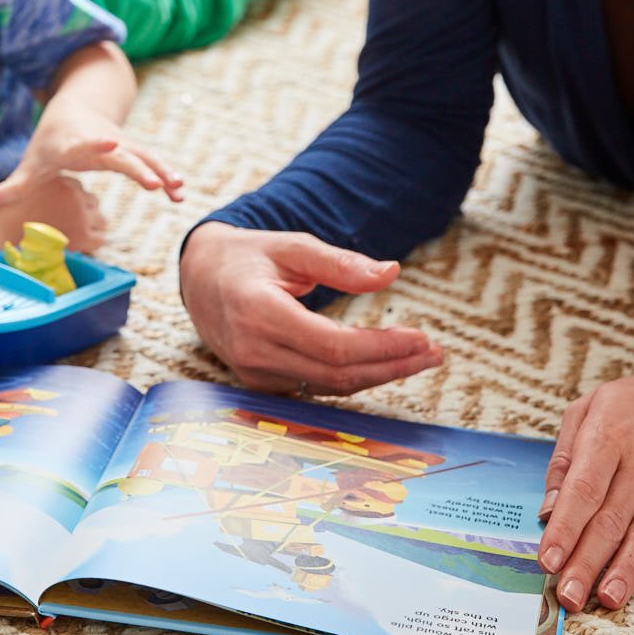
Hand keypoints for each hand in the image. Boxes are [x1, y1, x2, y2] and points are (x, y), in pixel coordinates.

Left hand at [0, 98, 182, 207]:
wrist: (76, 108)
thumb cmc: (50, 141)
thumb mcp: (31, 162)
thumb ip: (13, 185)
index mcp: (73, 143)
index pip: (84, 144)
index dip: (96, 145)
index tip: (110, 144)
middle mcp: (101, 140)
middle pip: (121, 154)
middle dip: (136, 167)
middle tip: (153, 184)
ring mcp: (120, 144)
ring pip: (143, 157)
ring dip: (161, 171)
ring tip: (177, 190)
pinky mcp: (132, 150)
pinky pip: (152, 162)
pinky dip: (165, 176)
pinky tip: (178, 195)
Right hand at [0, 173, 105, 251]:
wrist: (3, 234)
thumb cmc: (14, 215)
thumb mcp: (33, 189)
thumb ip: (55, 190)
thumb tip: (75, 198)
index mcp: (62, 181)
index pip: (80, 189)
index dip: (73, 202)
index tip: (60, 211)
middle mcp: (74, 195)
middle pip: (94, 202)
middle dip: (86, 213)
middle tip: (68, 224)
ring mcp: (79, 215)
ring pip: (101, 220)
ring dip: (91, 228)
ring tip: (73, 234)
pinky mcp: (82, 234)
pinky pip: (99, 239)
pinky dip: (91, 244)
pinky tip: (78, 245)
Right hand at [178, 222, 442, 393]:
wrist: (200, 279)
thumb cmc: (250, 257)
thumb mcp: (293, 246)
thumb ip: (341, 263)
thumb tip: (391, 273)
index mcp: (259, 311)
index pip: (333, 346)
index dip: (382, 348)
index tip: (422, 338)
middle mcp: (253, 350)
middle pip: (337, 374)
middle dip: (391, 366)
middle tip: (433, 352)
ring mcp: (253, 373)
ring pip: (329, 387)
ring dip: (379, 376)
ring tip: (418, 358)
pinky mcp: (258, 384)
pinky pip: (314, 388)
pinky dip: (352, 379)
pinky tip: (383, 366)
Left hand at [537, 352, 633, 611]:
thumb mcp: (588, 409)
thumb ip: (564, 459)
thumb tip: (547, 510)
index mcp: (608, 438)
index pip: (583, 490)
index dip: (565, 528)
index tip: (547, 561)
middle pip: (611, 520)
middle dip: (587, 562)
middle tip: (568, 597)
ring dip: (630, 568)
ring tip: (609, 598)